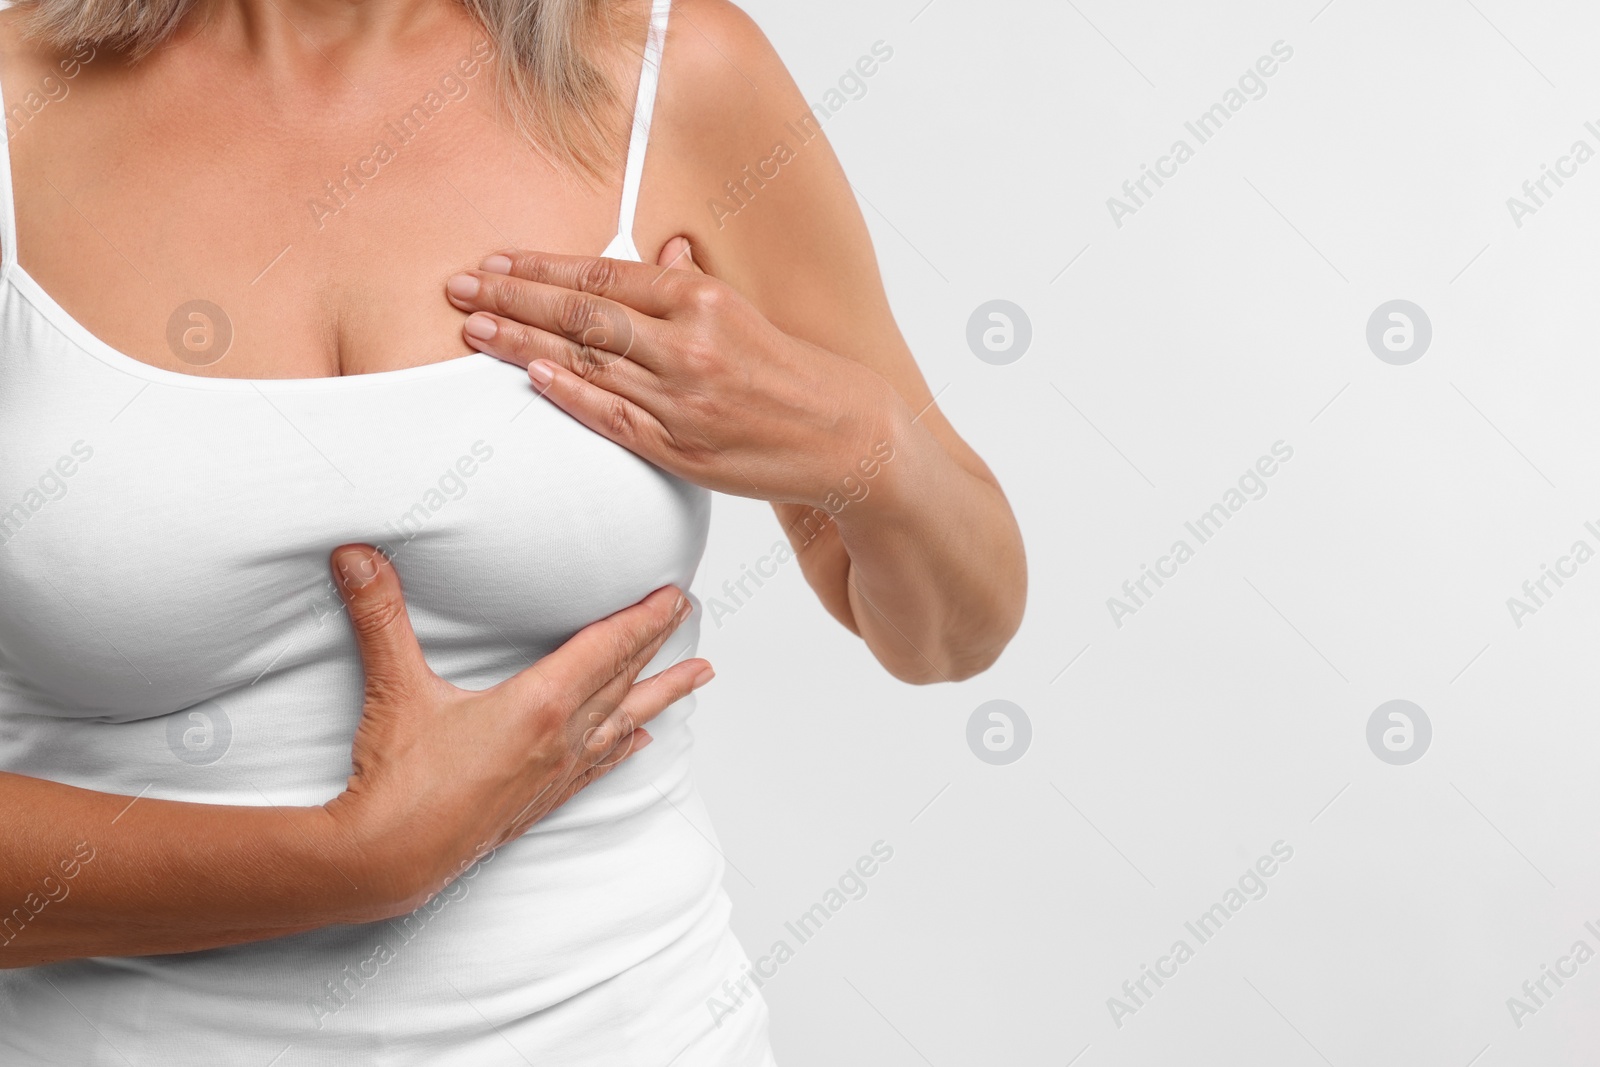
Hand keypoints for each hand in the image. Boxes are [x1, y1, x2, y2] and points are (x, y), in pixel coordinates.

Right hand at [319, 545, 712, 915]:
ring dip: (660, 694)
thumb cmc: (399, 780)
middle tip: (689, 613)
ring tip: (699, 676)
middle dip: (657, 642)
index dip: (642, 618)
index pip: (605, 648)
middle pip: (622, 678)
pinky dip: (624, 745)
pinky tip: (640, 740)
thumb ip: (379, 614)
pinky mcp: (540, 800)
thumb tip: (355, 554)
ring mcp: (555, 773)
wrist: (390, 860)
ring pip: (622, 721)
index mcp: (538, 705)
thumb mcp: (395, 687)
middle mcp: (560, 738)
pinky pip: (598, 765)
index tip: (674, 595)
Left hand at [444, 241, 897, 505]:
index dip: (542, 267)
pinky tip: (528, 374)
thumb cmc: (792, 373)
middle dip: (513, 297)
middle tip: (458, 287)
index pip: (604, 277)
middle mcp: (690, 344)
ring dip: (521, 342)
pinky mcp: (682, 448)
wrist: (846, 438)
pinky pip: (610, 417)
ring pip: (586, 363)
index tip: (495, 261)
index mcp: (704, 300)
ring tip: (472, 328)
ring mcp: (683, 399)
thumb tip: (654, 251)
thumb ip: (691, 285)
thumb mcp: (745, 314)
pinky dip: (567, 393)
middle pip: (582, 315)